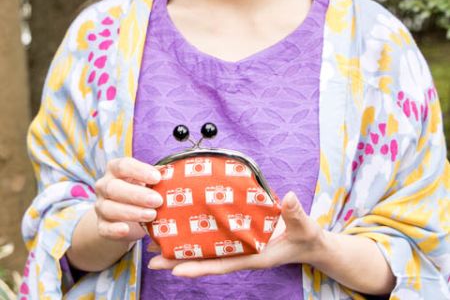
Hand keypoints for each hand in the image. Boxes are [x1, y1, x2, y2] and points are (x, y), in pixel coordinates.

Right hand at [94, 157, 161, 243]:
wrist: (126, 215)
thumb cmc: (140, 190)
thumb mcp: (146, 181)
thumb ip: (154, 177)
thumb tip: (169, 172)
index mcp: (115, 169)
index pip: (123, 165)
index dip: (140, 171)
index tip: (157, 178)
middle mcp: (104, 185)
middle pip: (114, 188)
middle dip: (137, 195)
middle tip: (158, 200)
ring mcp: (100, 205)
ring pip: (109, 208)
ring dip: (131, 212)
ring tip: (152, 215)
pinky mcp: (101, 225)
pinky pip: (104, 228)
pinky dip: (114, 230)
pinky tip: (126, 229)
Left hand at [148, 191, 325, 276]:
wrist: (308, 242)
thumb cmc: (306, 237)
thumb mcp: (304, 226)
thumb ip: (296, 213)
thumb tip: (289, 197)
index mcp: (254, 256)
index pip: (222, 264)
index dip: (199, 268)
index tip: (175, 270)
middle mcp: (242, 254)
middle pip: (206, 260)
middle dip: (179, 261)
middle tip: (150, 259)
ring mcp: (238, 247)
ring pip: (206, 251)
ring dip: (182, 250)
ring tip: (155, 246)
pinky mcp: (238, 238)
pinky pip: (214, 240)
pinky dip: (197, 237)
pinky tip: (182, 229)